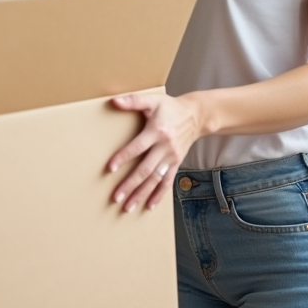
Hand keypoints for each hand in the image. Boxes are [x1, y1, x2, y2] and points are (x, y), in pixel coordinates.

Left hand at [107, 92, 203, 212]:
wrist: (196, 115)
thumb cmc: (170, 107)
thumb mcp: (152, 100)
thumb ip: (133, 100)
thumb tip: (113, 101)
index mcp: (156, 131)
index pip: (137, 147)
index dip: (123, 157)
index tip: (110, 169)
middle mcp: (164, 147)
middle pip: (145, 169)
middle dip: (130, 184)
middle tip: (116, 197)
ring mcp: (171, 157)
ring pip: (155, 179)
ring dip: (141, 194)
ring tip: (128, 207)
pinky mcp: (176, 163)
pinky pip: (167, 182)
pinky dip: (159, 195)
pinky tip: (149, 206)